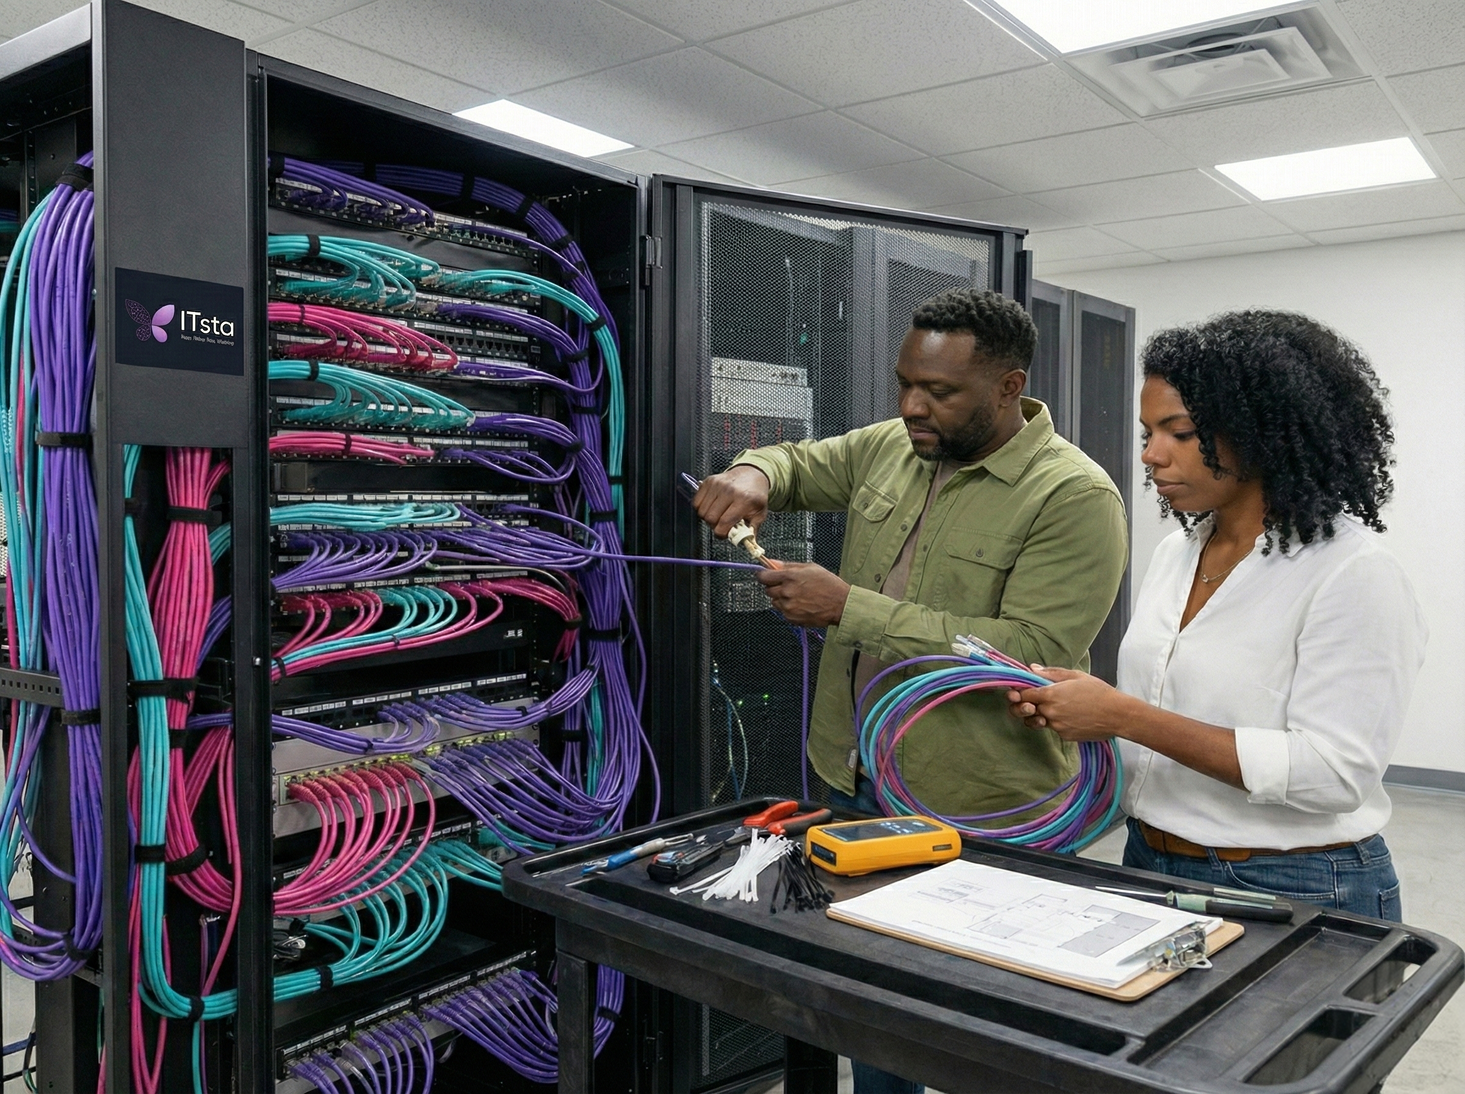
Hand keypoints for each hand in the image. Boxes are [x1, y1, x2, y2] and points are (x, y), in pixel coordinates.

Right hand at [693, 465, 769, 537]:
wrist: (751, 475)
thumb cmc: (755, 495)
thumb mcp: (760, 513)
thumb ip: (752, 531)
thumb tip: (746, 544)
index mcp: (744, 499)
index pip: (725, 523)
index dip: (722, 533)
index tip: (725, 534)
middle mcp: (729, 491)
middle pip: (710, 518)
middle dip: (715, 526)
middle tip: (722, 524)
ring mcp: (717, 485)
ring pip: (702, 511)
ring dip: (708, 518)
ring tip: (718, 515)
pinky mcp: (708, 481)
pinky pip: (697, 502)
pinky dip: (702, 508)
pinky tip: (712, 507)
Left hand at [755, 562, 849, 626]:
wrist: (840, 604)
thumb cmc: (829, 584)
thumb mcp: (810, 567)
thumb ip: (788, 565)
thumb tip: (772, 563)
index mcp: (789, 577)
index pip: (763, 576)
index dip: (764, 575)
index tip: (766, 576)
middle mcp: (786, 592)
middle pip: (767, 590)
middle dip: (775, 587)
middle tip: (788, 586)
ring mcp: (788, 607)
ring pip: (775, 602)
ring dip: (782, 599)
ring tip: (798, 596)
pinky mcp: (791, 618)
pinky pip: (782, 612)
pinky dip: (788, 609)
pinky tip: (801, 605)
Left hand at [1004, 667, 1135, 741]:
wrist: (1117, 715)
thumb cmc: (1098, 692)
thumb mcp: (1075, 676)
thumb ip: (1050, 673)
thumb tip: (1032, 668)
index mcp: (1050, 695)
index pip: (1022, 695)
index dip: (1018, 692)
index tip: (1020, 690)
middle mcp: (1050, 712)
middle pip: (1025, 711)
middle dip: (1023, 706)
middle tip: (1029, 702)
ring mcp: (1057, 726)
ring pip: (1038, 721)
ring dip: (1040, 715)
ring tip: (1054, 707)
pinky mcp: (1065, 736)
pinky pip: (1053, 728)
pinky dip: (1056, 722)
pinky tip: (1071, 715)